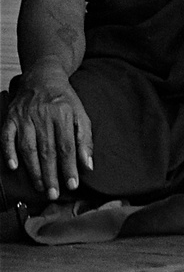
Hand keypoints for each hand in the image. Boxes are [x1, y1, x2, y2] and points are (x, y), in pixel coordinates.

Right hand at [1, 59, 92, 200]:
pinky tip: (13, 167)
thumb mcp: (81, 113)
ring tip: (41, 187)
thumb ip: (85, 138)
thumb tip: (88, 165)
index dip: (69, 167)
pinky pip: (7, 137)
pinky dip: (9, 151)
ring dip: (34, 169)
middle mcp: (44, 116)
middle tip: (54, 194)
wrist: (43, 77)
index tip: (72, 185)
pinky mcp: (11, 118)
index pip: (67, 146)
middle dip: (52, 174)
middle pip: (48, 150)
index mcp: (64, 115)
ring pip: (29, 147)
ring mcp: (26, 117)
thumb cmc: (64, 100)